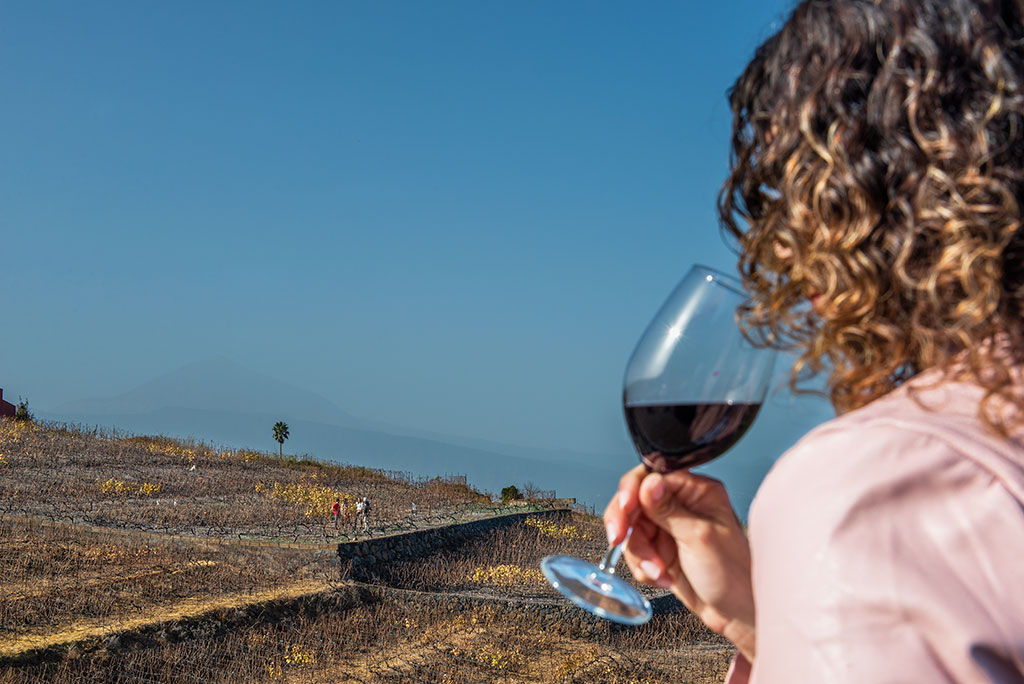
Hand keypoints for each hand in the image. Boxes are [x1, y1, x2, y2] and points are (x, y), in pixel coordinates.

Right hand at [603, 464, 755, 660]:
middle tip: (618, 539)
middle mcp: (681, 505)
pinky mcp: (661, 550)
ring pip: (632, 530)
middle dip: (628, 525)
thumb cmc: (734, 575)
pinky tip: (662, 578)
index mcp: (697, 492)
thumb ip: (669, 510)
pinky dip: (642, 567)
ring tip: (658, 572)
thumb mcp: (699, 538)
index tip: (625, 509)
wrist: (738, 615)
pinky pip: (636, 551)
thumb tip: (648, 483)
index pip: (652, 477)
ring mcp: (670, 528)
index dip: (632, 491)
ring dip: (639, 553)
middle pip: (635, 502)